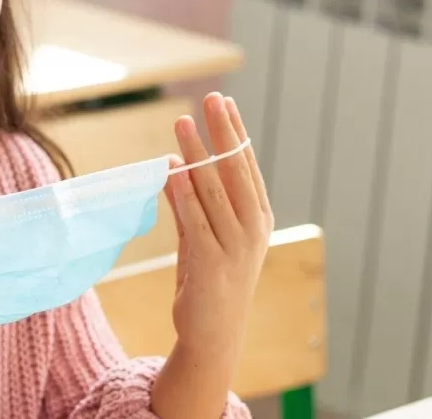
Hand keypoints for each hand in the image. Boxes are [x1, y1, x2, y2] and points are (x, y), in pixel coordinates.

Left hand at [151, 93, 271, 417]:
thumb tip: (176, 166)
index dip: (234, 132)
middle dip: (222, 131)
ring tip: (182, 122)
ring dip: (197, 152)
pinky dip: (184, 192)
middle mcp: (252, 229)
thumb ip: (191, 203)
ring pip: (214, 189)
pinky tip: (173, 167)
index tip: (223, 101)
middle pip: (235, 170)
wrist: (213, 334)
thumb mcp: (202, 235)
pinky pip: (195, 219)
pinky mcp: (210, 262)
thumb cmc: (209, 281)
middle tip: (210, 98)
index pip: (246, 166)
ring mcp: (234, 246)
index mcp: (258, 219)